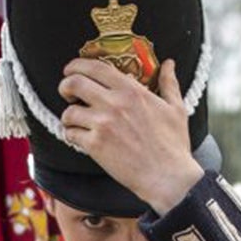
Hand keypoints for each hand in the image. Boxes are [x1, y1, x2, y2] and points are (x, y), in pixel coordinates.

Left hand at [57, 58, 202, 211]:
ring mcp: (103, 124)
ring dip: (68, 116)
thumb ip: (169, 83)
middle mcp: (114, 103)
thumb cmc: (173, 145)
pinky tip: (79, 138)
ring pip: (68, 112)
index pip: (95, 67)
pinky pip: (70, 134)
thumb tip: (170, 64)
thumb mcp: (176, 109)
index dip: (77, 66)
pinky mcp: (95, 145)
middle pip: (74, 83)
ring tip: (75, 122)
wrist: (168, 177)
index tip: (71, 70)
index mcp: (131, 91)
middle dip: (65, 86)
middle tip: (67, 94)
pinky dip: (71, 135)